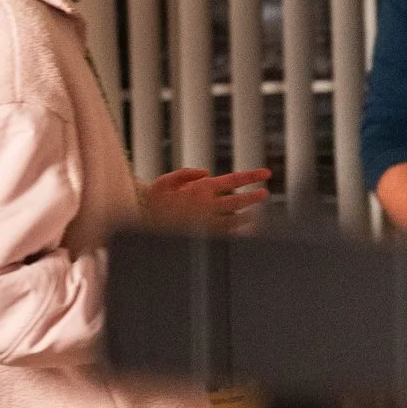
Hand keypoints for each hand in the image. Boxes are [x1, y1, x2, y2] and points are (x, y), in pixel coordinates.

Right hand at [139, 166, 272, 229]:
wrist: (140, 219)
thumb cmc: (154, 199)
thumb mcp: (168, 180)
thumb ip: (188, 174)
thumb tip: (207, 172)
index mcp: (201, 188)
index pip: (233, 179)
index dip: (252, 176)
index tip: (266, 174)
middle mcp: (207, 205)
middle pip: (238, 200)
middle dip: (253, 197)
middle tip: (264, 194)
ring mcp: (206, 222)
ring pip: (234, 219)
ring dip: (246, 217)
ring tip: (254, 216)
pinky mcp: (202, 235)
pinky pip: (224, 235)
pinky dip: (233, 233)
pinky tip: (239, 232)